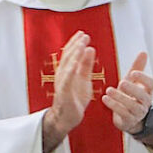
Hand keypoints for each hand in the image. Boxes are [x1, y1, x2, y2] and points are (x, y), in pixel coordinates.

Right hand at [40, 33, 96, 152]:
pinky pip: (66, 80)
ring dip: (74, 54)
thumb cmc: (74, 99)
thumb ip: (86, 65)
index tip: (83, 34)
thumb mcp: (84, 79)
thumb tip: (90, 49)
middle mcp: (62, 75)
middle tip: (84, 35)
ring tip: (81, 45)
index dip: (76, 43)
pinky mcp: (63, 93)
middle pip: (68, 57)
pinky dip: (70, 71)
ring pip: (66, 66)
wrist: (67, 118)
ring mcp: (61, 84)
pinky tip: (75, 63)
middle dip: (75, 45)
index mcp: (67, 71)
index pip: (71, 54)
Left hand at [102, 51, 152, 133]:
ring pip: (132, 106)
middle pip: (143, 96)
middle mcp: (145, 102)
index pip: (152, 84)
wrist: (129, 118)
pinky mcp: (128, 120)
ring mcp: (137, 112)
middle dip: (133, 89)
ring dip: (120, 98)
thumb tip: (144, 52)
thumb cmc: (131, 96)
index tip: (133, 73)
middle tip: (122, 82)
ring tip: (109, 90)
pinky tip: (105, 98)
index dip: (143, 78)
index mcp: (147, 91)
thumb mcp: (134, 81)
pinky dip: (114, 106)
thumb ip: (138, 67)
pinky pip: (123, 114)